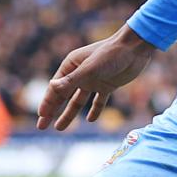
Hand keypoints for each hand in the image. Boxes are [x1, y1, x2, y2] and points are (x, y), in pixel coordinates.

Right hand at [36, 28, 159, 130]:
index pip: (55, 89)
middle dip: (53, 111)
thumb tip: (51, 86)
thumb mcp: (89, 69)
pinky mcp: (108, 84)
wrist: (135, 48)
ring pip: (77, 101)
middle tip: (42, 126)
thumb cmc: (110, 54)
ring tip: (60, 128)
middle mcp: (80, 73)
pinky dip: (95, 109)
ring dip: (69, 114)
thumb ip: (71, 80)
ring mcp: (94, 80)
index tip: (41, 118)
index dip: (47, 104)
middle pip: (63, 96)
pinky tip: (91, 120)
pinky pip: (98, 101)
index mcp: (71, 66)